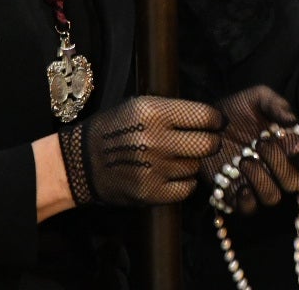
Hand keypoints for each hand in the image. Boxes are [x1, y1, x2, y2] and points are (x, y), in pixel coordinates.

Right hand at [58, 95, 221, 206]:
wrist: (81, 162)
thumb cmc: (114, 129)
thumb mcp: (139, 105)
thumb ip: (173, 109)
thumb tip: (210, 116)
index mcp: (153, 112)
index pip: (205, 116)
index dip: (216, 120)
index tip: (216, 122)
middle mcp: (155, 139)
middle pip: (208, 144)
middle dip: (211, 142)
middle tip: (205, 142)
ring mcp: (153, 168)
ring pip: (196, 166)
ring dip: (191, 162)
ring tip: (176, 157)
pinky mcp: (150, 192)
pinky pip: (186, 188)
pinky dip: (184, 183)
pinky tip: (172, 174)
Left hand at [203, 86, 298, 214]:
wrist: (206, 121)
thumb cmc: (238, 108)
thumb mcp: (259, 97)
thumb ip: (277, 104)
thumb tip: (292, 121)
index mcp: (289, 149)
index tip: (295, 146)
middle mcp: (277, 171)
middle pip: (293, 183)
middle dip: (279, 164)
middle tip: (261, 144)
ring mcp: (257, 185)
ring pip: (272, 197)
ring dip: (261, 180)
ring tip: (245, 160)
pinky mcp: (235, 195)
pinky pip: (247, 209)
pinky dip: (246, 201)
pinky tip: (240, 184)